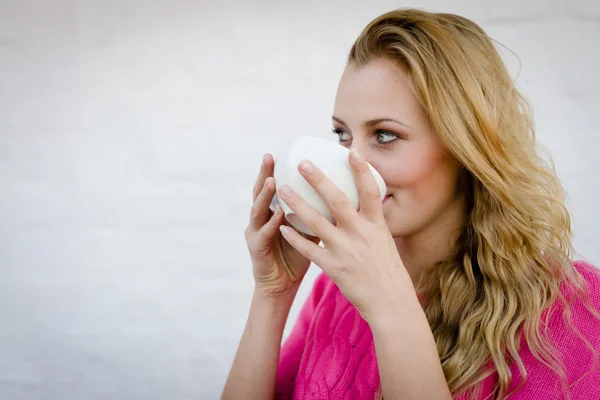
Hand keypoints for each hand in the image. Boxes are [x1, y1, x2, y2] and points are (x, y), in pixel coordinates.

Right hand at [244, 154, 320, 296]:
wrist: (280, 285)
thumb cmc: (298, 256)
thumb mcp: (308, 230)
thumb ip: (318, 212)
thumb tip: (346, 193)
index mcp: (274, 211)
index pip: (274, 186)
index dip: (276, 169)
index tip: (283, 151)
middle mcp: (262, 218)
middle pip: (261, 192)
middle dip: (264, 173)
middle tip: (269, 157)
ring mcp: (256, 232)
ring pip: (259, 210)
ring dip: (264, 195)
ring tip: (271, 181)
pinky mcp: (256, 248)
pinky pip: (265, 234)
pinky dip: (271, 224)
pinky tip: (278, 215)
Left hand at [276, 150, 416, 321]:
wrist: (392, 304)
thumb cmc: (389, 272)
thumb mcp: (385, 242)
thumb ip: (372, 223)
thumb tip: (368, 204)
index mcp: (377, 226)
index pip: (370, 191)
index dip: (361, 170)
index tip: (350, 151)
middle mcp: (361, 234)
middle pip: (337, 201)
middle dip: (318, 180)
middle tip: (302, 163)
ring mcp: (347, 251)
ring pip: (317, 222)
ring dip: (298, 204)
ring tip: (283, 189)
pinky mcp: (335, 268)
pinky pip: (310, 249)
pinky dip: (295, 237)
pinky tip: (283, 226)